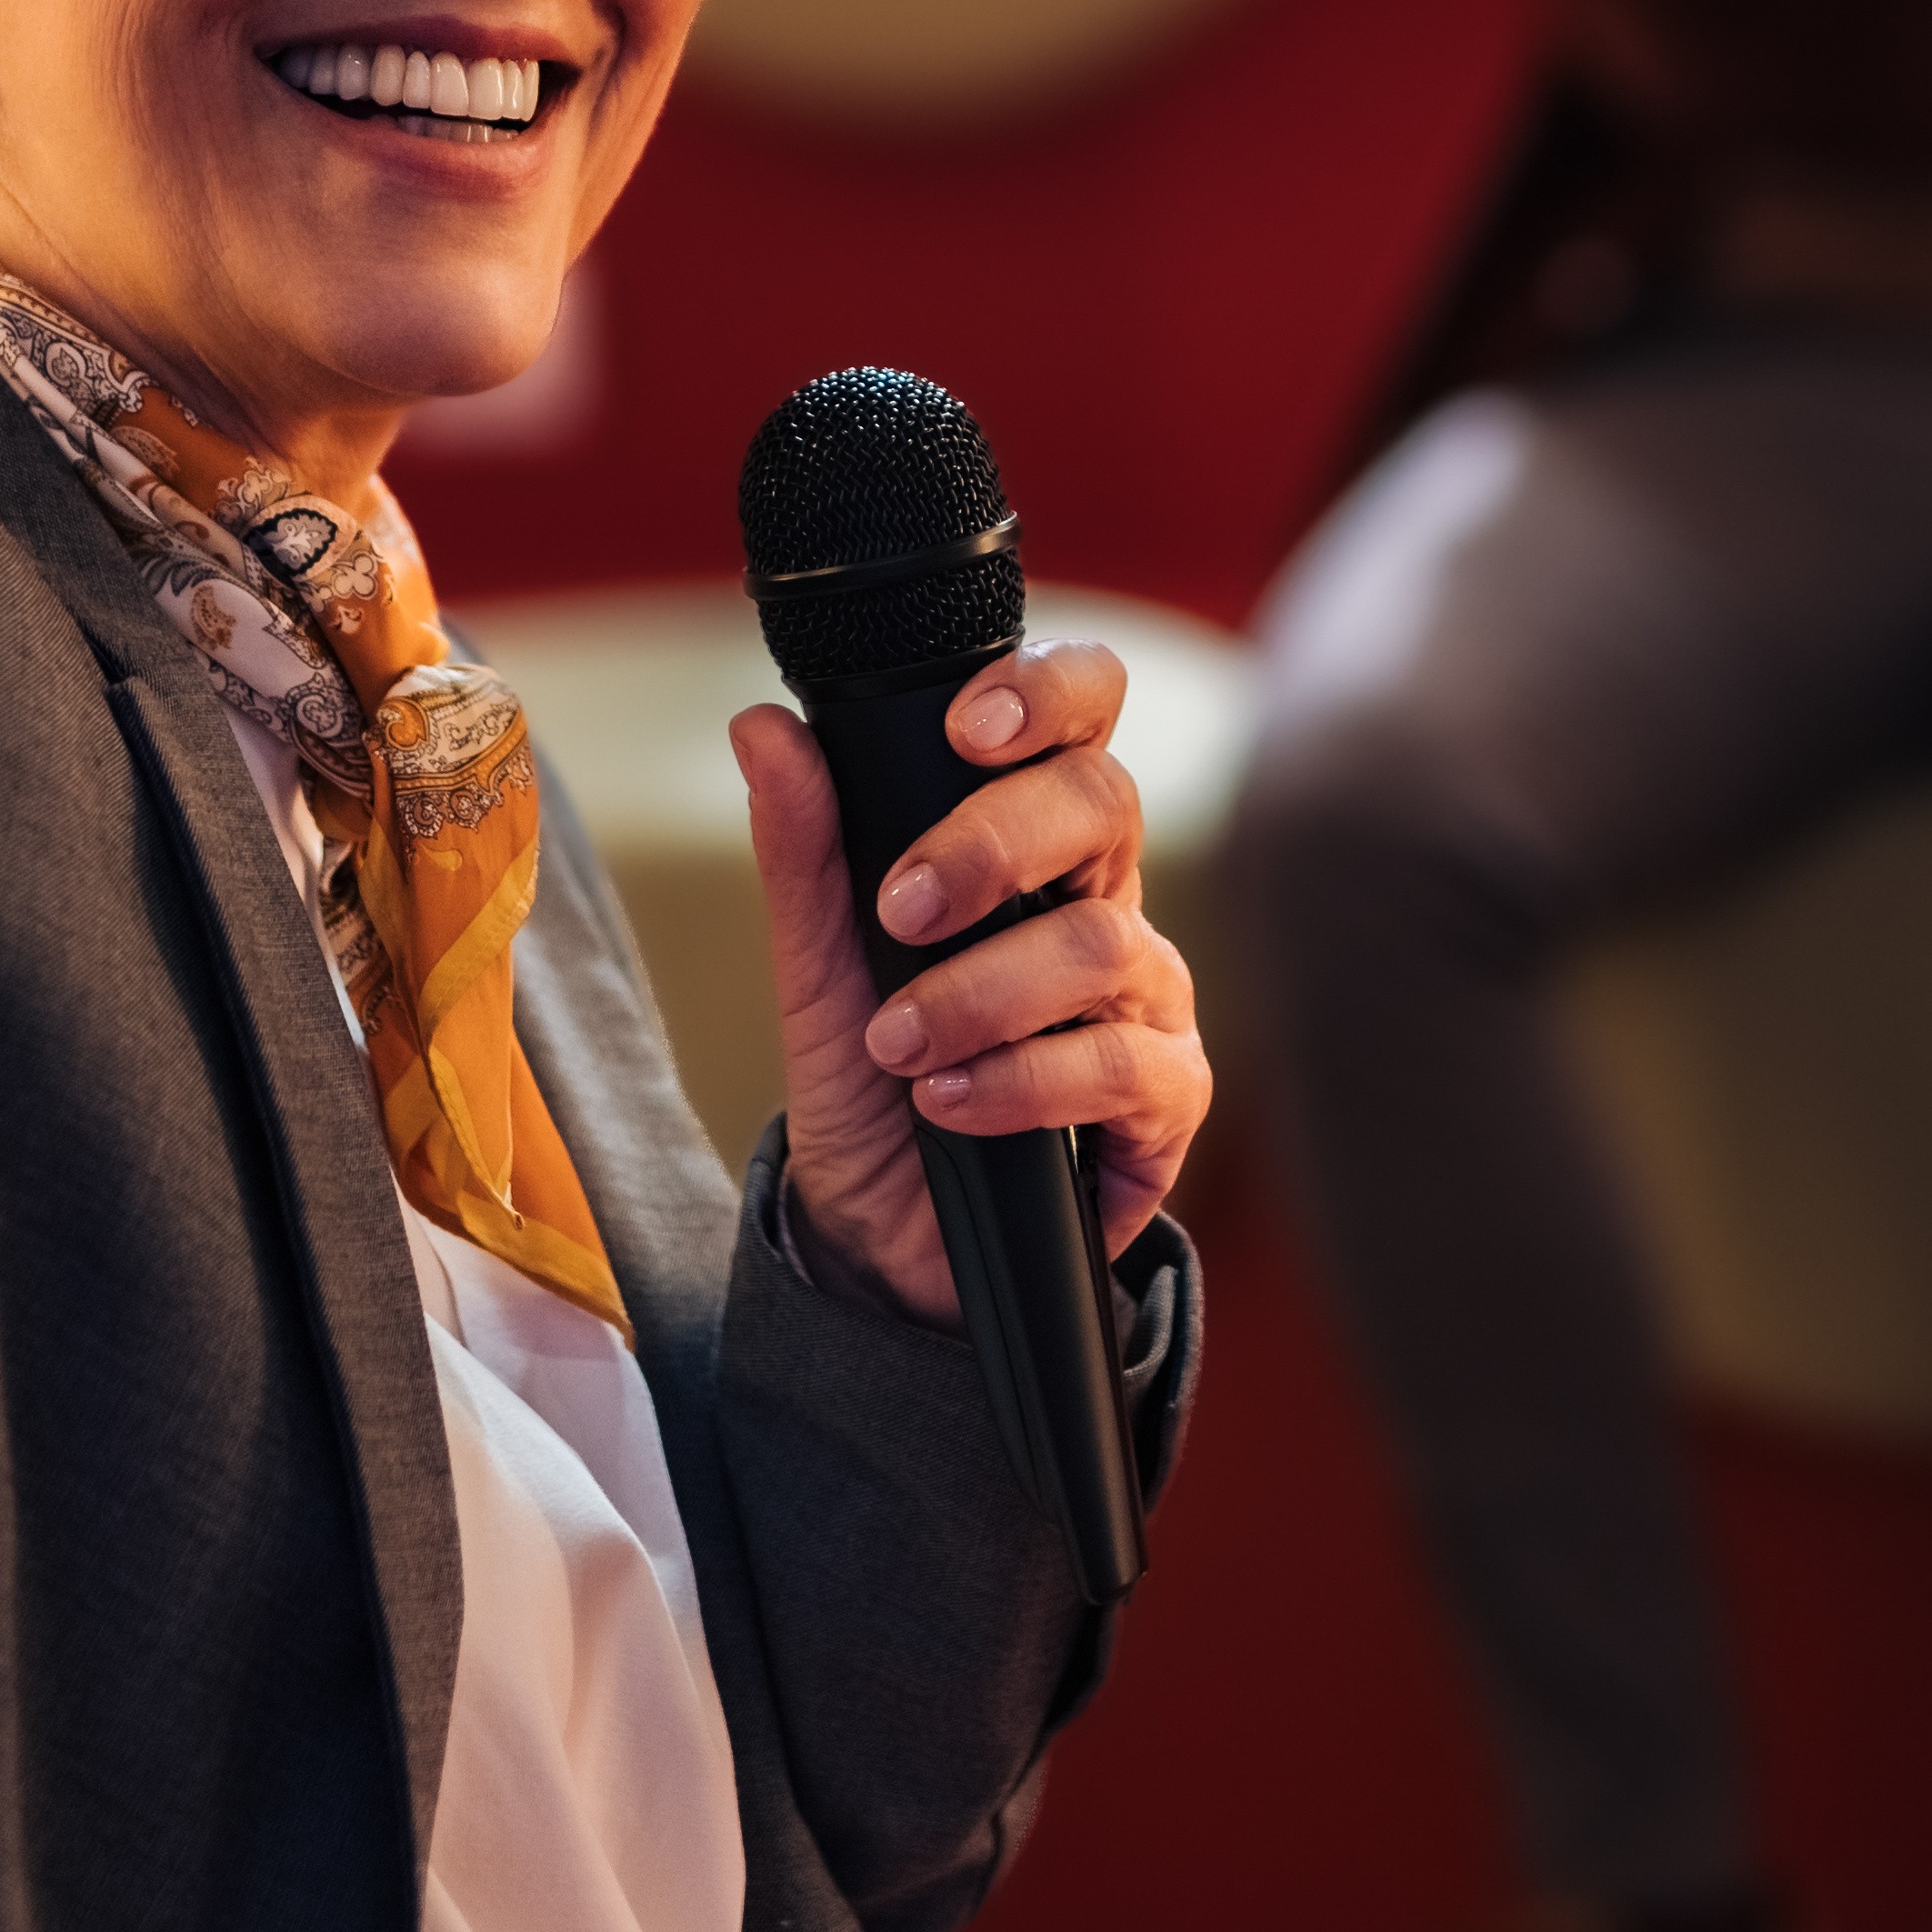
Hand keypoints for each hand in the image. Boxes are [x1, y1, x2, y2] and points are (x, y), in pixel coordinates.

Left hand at [734, 643, 1209, 1316]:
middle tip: (901, 910)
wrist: (883, 1238)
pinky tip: (951, 1102)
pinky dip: (1020, 1084)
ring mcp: (1148, 997)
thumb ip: (804, 849)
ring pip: (1102, 945)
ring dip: (979, 995)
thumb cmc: (869, 1081)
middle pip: (1106, 803)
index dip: (1049, 692)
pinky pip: (1123, 1067)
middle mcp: (1107, 901)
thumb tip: (762, 727)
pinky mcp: (1169, 1100)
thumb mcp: (816, 965)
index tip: (965, 728)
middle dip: (993, 845)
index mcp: (1036, 842)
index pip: (1085, 717)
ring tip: (897, 1045)